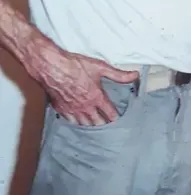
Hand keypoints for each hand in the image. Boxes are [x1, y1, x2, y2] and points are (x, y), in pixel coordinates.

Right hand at [24, 33, 138, 125]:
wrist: (51, 66)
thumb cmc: (74, 65)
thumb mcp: (100, 67)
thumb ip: (118, 74)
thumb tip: (135, 75)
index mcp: (96, 97)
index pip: (110, 113)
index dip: (116, 118)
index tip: (121, 121)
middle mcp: (85, 106)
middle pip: (98, 123)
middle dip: (104, 125)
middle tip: (110, 128)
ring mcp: (72, 109)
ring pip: (84, 124)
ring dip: (91, 126)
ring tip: (97, 129)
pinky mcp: (61, 109)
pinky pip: (71, 121)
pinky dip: (76, 123)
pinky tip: (79, 124)